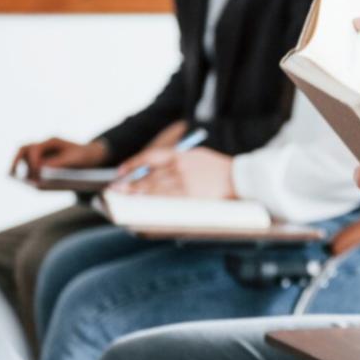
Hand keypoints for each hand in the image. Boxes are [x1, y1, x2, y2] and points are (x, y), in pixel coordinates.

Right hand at [11, 137, 106, 179]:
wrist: (92, 156)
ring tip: (21, 182)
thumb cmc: (84, 156)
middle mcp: (44, 147)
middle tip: (12, 175)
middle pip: (23, 150)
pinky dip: (30, 175)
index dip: (32, 162)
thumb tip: (41, 172)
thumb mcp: (75, 159)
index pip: (34, 149)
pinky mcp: (43, 163)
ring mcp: (42, 154)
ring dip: (20, 168)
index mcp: (51, 142)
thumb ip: (59, 163)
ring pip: (24, 158)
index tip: (36, 172)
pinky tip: (34, 185)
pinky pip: (31, 168)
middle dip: (16, 162)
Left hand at [112, 148, 235, 197]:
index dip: (134, 164)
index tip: (122, 171)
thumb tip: (154, 171)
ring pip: (156, 188)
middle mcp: (181, 167)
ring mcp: (186, 183)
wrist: (243, 178)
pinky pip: (168, 201)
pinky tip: (144, 205)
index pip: (151, 157)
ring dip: (138, 193)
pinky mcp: (192, 197)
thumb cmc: (220, 169)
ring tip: (125, 197)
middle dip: (131, 182)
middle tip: (116, 188)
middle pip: (150, 175)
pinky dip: (154, 202)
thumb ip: (178, 161)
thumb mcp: (198, 157)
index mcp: (183, 155)